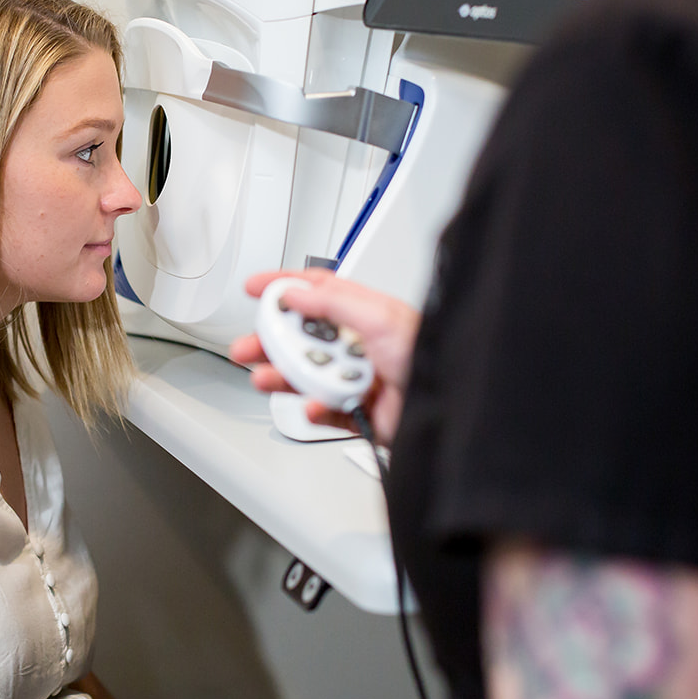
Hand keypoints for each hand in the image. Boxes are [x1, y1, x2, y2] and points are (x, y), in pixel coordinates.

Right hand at [228, 269, 420, 444]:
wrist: (449, 407)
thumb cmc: (429, 356)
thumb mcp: (380, 317)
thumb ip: (334, 302)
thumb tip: (296, 293)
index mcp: (363, 314)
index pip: (316, 292)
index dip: (284, 286)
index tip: (256, 288)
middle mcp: (356, 344)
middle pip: (301, 338)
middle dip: (270, 341)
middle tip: (248, 345)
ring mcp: (354, 378)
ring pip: (306, 376)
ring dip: (283, 376)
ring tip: (266, 378)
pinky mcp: (356, 411)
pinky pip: (324, 411)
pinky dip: (315, 410)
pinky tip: (314, 405)